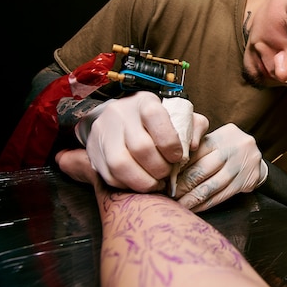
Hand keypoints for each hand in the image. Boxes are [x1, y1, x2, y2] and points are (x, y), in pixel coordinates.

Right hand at [79, 91, 208, 191]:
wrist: (121, 118)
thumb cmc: (156, 120)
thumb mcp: (179, 115)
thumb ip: (193, 126)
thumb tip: (193, 146)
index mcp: (144, 101)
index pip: (155, 116)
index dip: (170, 142)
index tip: (178, 157)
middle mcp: (120, 113)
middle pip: (140, 147)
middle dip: (159, 167)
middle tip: (167, 173)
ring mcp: (103, 133)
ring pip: (121, 164)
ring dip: (143, 181)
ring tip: (155, 183)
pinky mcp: (94, 151)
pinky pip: (109, 176)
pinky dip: (128, 185)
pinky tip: (140, 182)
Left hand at [175, 123, 266, 211]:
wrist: (256, 155)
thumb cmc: (227, 147)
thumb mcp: (215, 139)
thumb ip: (197, 149)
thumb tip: (170, 167)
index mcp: (221, 136)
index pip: (196, 153)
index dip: (180, 167)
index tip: (167, 178)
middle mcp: (232, 150)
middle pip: (203, 170)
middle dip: (183, 184)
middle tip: (170, 193)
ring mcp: (240, 166)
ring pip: (212, 186)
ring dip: (193, 197)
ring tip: (179, 204)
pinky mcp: (246, 182)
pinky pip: (222, 196)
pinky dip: (206, 204)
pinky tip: (195, 208)